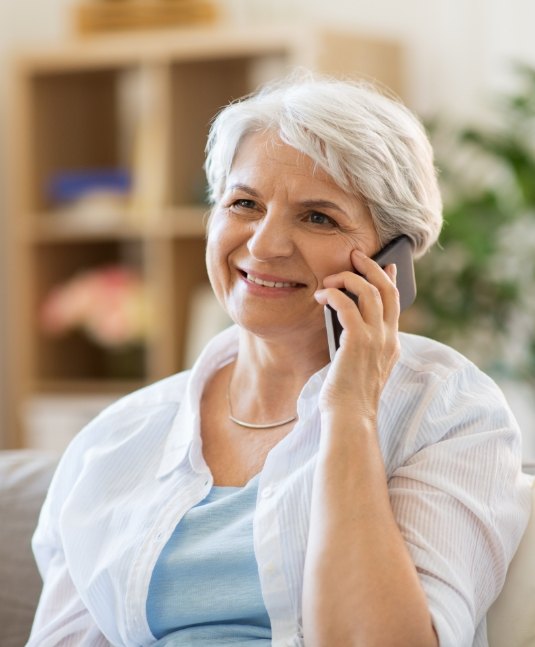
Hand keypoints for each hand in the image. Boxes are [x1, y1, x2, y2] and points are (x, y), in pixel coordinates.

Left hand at [314, 249, 399, 419]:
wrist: (349, 418)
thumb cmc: (348, 396)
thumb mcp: (359, 365)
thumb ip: (360, 343)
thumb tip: (345, 318)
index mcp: (391, 344)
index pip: (395, 304)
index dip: (390, 280)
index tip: (387, 265)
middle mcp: (389, 338)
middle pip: (387, 290)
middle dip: (371, 267)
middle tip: (355, 255)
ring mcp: (376, 339)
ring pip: (369, 292)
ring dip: (348, 278)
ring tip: (330, 279)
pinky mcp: (358, 342)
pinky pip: (347, 305)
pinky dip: (334, 295)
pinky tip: (321, 296)